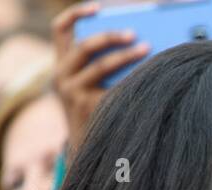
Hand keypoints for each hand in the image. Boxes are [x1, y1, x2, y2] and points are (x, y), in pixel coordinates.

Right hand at [53, 2, 148, 153]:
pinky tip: (151, 78)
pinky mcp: (89, 109)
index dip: (76, 14)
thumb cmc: (96, 113)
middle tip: (135, 33)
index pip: (60, 30)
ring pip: (101, 65)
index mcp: (62, 65)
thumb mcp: (89, 87)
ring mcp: (73, 94)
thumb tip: (141, 45)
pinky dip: (133, 80)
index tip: (98, 7)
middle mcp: (61, 77)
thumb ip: (104, 66)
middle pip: (85, 46)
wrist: (85, 153)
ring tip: (149, 49)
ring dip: (127, 56)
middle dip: (111, 36)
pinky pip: (114, 88)